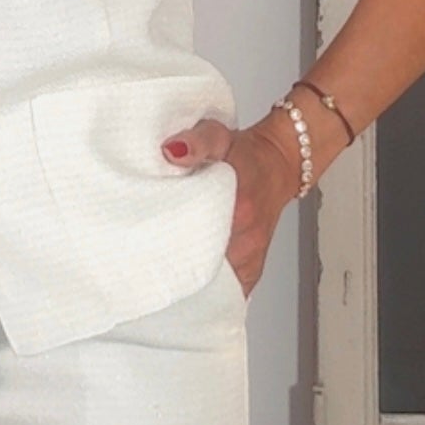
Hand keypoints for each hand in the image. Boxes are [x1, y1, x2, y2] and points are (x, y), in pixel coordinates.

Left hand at [160, 116, 298, 297]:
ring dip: (190, 280)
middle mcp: (247, 238)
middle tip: (146, 261)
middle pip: (202, 267)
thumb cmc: (243, 151)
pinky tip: (188, 285)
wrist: (278, 163)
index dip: (168, 246)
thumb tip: (171, 150)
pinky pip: (228, 291)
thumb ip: (196, 141)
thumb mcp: (217, 134)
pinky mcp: (253, 267)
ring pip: (214, 283)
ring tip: (162, 273)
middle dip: (173, 267)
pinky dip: (208, 290)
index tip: (147, 247)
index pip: (196, 240)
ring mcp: (251, 257)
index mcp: (238, 207)